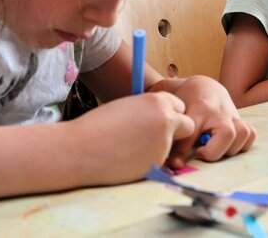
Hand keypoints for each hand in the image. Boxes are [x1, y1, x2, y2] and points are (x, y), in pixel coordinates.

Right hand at [71, 92, 193, 184]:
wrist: (80, 149)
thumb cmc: (98, 125)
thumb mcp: (128, 107)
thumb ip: (149, 112)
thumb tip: (163, 119)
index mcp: (158, 102)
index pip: (179, 106)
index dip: (169, 114)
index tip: (156, 120)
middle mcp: (167, 121)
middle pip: (187, 125)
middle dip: (177, 131)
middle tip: (154, 136)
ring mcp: (164, 144)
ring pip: (172, 146)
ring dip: (159, 147)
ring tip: (129, 147)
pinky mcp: (156, 164)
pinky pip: (159, 161)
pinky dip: (148, 161)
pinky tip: (127, 159)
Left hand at [166, 76, 255, 168]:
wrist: (204, 87)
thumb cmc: (187, 103)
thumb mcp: (177, 116)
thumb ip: (175, 139)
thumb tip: (175, 165)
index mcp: (199, 109)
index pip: (192, 133)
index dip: (185, 152)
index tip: (182, 162)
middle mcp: (220, 112)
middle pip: (227, 134)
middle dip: (214, 152)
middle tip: (201, 151)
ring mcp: (233, 115)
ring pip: (243, 134)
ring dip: (230, 148)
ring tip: (215, 148)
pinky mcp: (241, 120)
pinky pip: (251, 134)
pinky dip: (242, 144)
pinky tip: (227, 146)